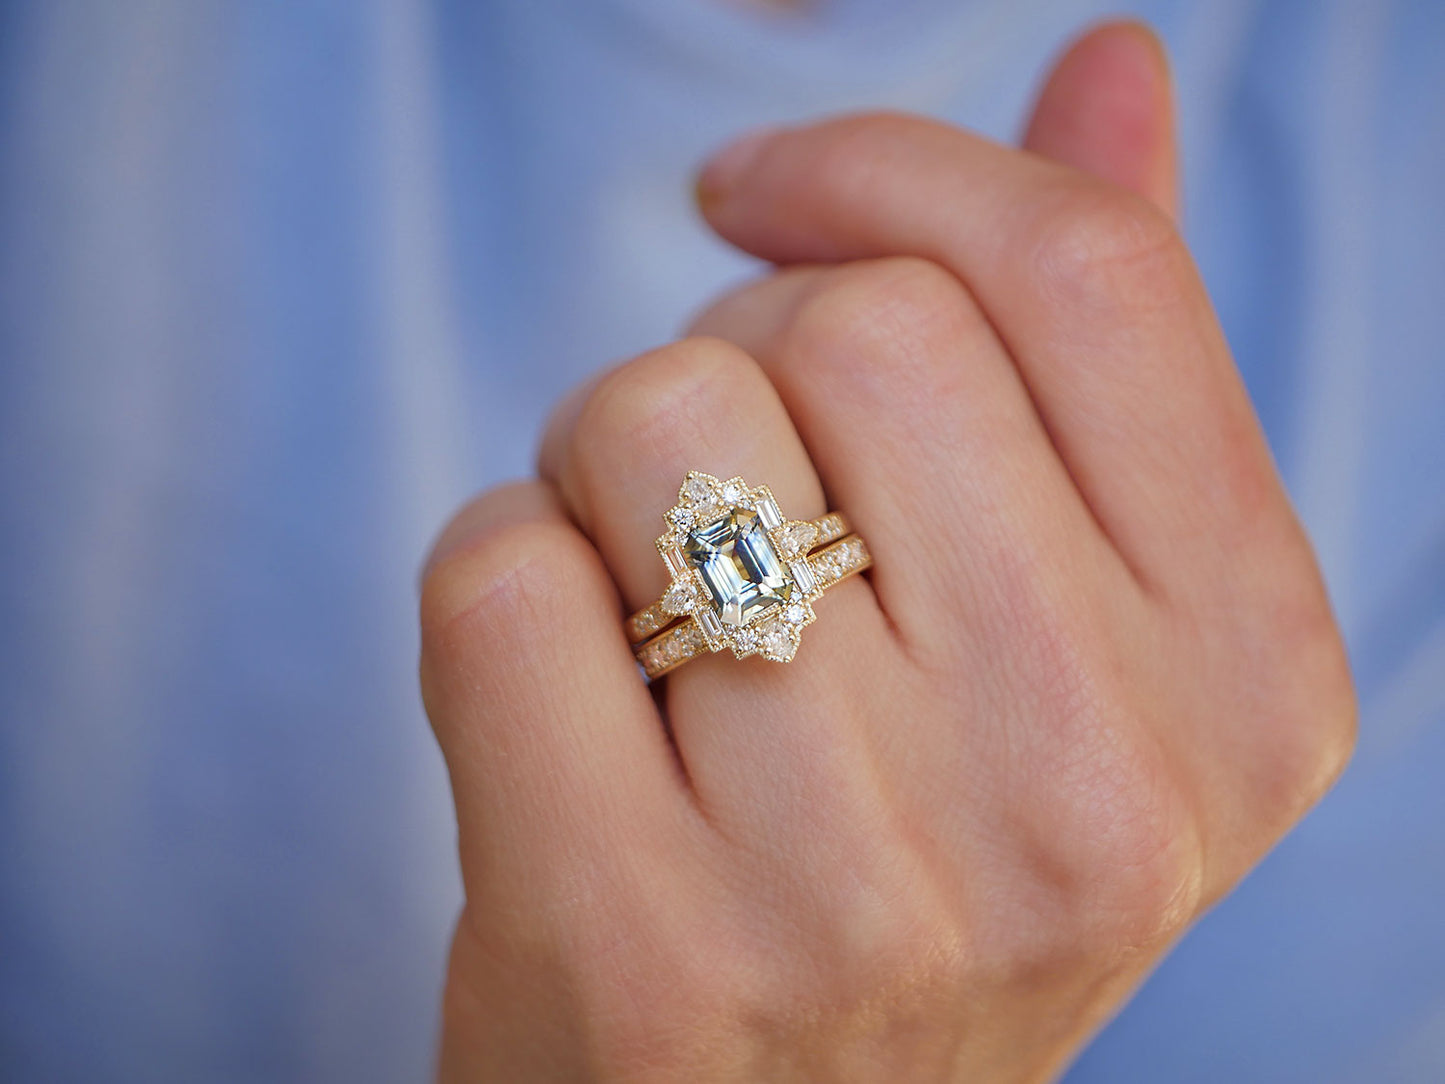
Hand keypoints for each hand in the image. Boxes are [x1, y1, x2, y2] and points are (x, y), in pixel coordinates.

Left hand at [419, 24, 1354, 1081]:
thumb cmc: (917, 855)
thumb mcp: (1073, 632)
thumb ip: (1097, 354)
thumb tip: (1111, 64)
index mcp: (1243, 684)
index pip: (1079, 277)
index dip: (889, 169)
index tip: (763, 188)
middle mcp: (1095, 791)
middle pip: (847, 325)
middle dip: (733, 358)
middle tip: (727, 506)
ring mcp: (870, 885)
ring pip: (651, 419)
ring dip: (602, 468)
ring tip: (656, 614)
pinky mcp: (642, 949)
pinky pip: (500, 573)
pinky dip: (497, 579)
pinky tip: (564, 705)